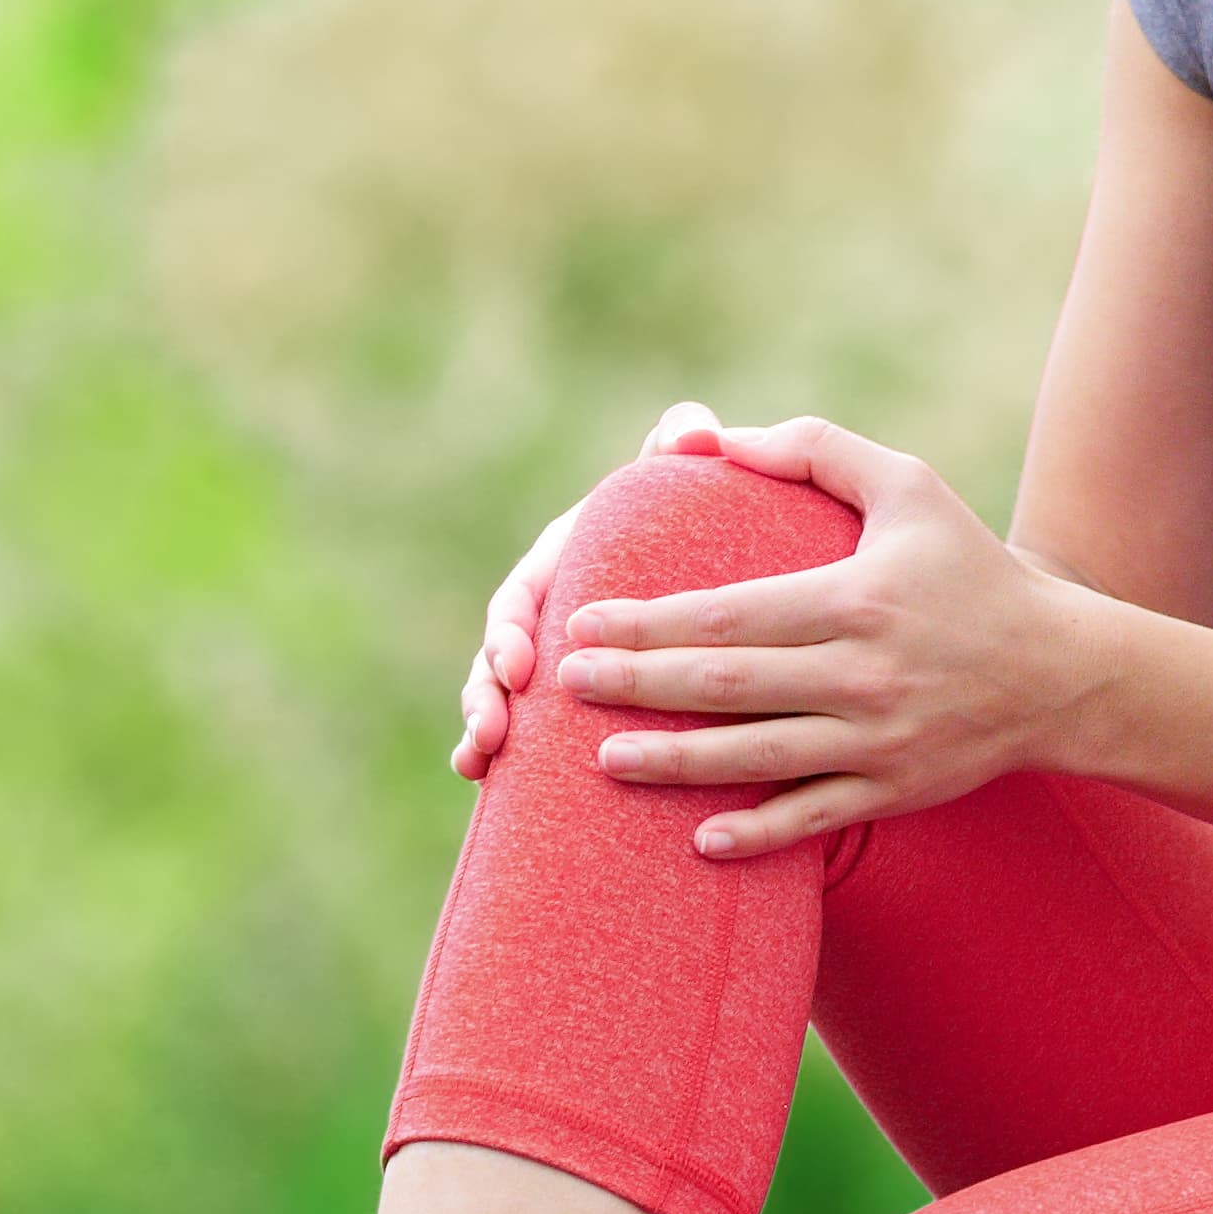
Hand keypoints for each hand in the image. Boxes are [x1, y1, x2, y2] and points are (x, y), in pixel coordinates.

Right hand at [454, 402, 731, 775]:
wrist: (732, 572)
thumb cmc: (705, 513)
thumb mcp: (692, 481)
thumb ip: (685, 444)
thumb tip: (695, 433)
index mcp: (568, 558)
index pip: (524, 594)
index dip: (511, 630)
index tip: (520, 666)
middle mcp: (552, 609)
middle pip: (499, 652)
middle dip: (486, 691)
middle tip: (494, 730)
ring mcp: (556, 655)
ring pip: (503, 693)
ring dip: (484, 725)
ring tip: (480, 760)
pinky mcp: (574, 696)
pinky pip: (530, 729)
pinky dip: (498, 753)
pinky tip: (480, 780)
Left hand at [557, 414, 1123, 856]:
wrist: (1062, 669)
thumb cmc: (970, 567)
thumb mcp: (907, 486)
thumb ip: (812, 453)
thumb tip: (713, 441)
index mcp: (855, 598)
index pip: (730, 612)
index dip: (649, 620)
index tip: (583, 620)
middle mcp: (863, 673)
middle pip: (727, 684)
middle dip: (637, 685)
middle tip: (567, 683)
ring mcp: (879, 740)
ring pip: (758, 757)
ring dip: (675, 763)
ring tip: (602, 760)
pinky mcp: (896, 790)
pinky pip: (816, 818)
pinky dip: (759, 833)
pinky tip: (701, 839)